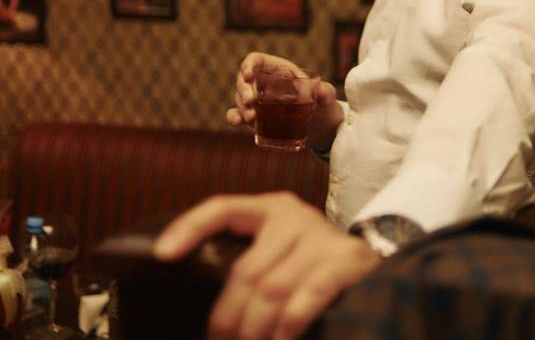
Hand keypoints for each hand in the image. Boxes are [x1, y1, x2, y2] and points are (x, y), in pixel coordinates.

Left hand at [154, 192, 380, 339]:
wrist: (373, 264)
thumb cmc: (311, 266)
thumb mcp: (278, 254)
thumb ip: (249, 265)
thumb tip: (204, 305)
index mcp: (269, 209)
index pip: (222, 208)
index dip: (189, 227)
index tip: (162, 255)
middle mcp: (294, 216)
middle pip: (245, 271)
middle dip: (228, 317)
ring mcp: (321, 236)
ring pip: (273, 289)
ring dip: (256, 328)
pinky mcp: (347, 259)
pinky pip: (309, 294)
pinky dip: (290, 323)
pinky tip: (281, 339)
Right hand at [226, 53, 342, 152]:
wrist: (323, 130)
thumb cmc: (324, 107)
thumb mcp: (326, 99)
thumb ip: (326, 93)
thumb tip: (322, 90)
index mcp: (279, 70)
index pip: (256, 60)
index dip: (248, 64)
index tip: (248, 75)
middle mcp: (266, 84)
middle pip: (244, 80)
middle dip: (243, 89)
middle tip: (251, 102)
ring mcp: (260, 101)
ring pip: (241, 98)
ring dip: (241, 106)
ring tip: (251, 118)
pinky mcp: (257, 118)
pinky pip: (240, 115)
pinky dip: (234, 117)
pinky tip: (235, 121)